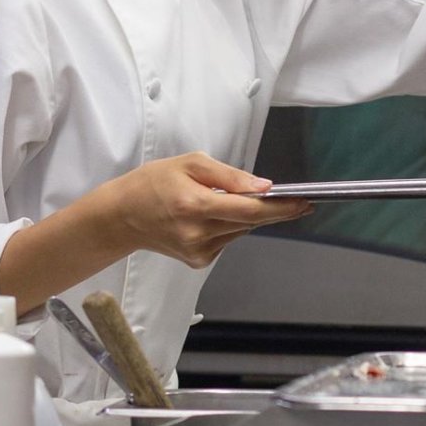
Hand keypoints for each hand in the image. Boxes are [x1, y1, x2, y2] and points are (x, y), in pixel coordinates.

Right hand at [105, 151, 312, 269]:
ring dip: (251, 216)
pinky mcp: (198, 261)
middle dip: (276, 211)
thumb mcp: (191, 164)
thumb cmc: (153, 183)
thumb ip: (230, 176)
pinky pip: (228, 239)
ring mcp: (198, 252)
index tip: (303, 202)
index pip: (248, 210)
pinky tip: (219, 213)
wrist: (123, 216)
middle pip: (250, 222)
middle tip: (300, 202)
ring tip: (245, 199)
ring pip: (241, 231)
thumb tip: (263, 187)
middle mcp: (198, 234)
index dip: (279, 207)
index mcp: (195, 206)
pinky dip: (232, 225)